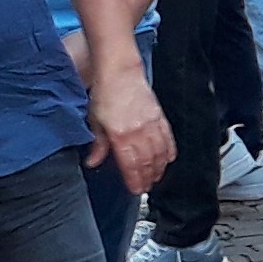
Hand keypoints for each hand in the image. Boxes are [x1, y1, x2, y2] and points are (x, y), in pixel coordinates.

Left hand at [87, 70, 174, 194]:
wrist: (120, 72)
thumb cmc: (106, 94)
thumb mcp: (95, 121)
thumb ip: (98, 145)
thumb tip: (93, 162)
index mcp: (120, 135)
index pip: (130, 165)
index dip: (135, 180)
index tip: (136, 189)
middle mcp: (138, 132)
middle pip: (147, 161)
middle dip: (148, 177)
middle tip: (147, 187)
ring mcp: (151, 124)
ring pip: (160, 152)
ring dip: (159, 167)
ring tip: (157, 176)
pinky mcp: (159, 116)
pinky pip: (168, 138)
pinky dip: (169, 150)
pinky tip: (169, 158)